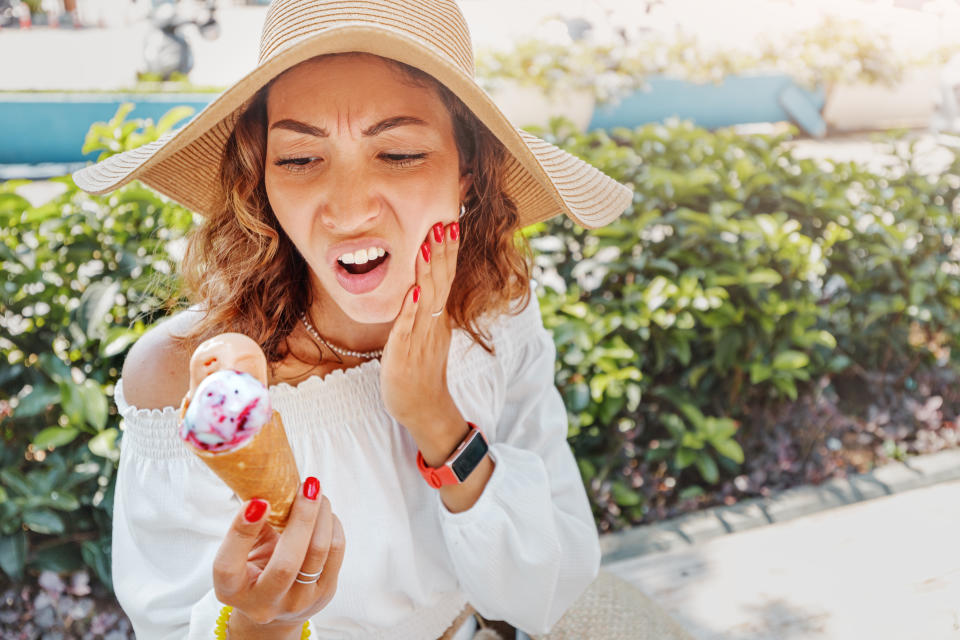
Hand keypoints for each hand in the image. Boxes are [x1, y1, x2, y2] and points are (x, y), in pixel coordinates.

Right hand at [212, 478, 344, 637]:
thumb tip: (267, 482)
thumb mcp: (240, 551)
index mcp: (231, 590)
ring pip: (318, 552)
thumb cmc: (254, 568)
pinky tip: (324, 513)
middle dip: (301, 518)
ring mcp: (297, 602)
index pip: (227, 565)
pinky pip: (335, 550)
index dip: (241, 533)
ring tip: (316, 492)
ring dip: (321, 514)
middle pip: (286, 564)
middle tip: (307, 486)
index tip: (257, 501)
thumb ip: (250, 525)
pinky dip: (331, 524)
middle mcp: (264, 603)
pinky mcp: (325, 593)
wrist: (277, 606)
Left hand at [380, 219, 462, 433]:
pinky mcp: (405, 353)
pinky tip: (413, 291)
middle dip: (442, 251)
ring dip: (428, 270)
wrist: (424, 407)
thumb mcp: (426, 334)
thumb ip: (426, 309)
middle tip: (444, 220)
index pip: (446, 277)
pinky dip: (411, 309)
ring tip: (428, 242)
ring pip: (427, 298)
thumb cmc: (421, 371)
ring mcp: (421, 337)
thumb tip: (423, 285)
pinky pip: (408, 328)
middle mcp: (433, 323)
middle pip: (441, 281)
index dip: (448, 251)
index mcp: (437, 317)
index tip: (450, 222)